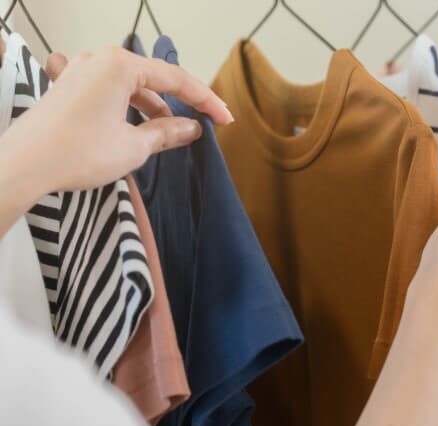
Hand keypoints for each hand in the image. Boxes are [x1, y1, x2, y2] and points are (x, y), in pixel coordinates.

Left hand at [0, 46, 231, 196]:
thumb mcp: (134, 146)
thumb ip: (167, 132)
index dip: (205, 101)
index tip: (225, 120)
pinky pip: (112, 92)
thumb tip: (191, 128)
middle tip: (204, 124)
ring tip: (171, 135)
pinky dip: (131, 108)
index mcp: (120, 65)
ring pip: (132, 86)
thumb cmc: (78, 152)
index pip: (176, 79)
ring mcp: (81, 71)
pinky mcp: (69, 87)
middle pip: (154, 79)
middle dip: (181, 103)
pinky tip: (140, 130)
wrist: (24, 166)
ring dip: (155, 108)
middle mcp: (100, 60)